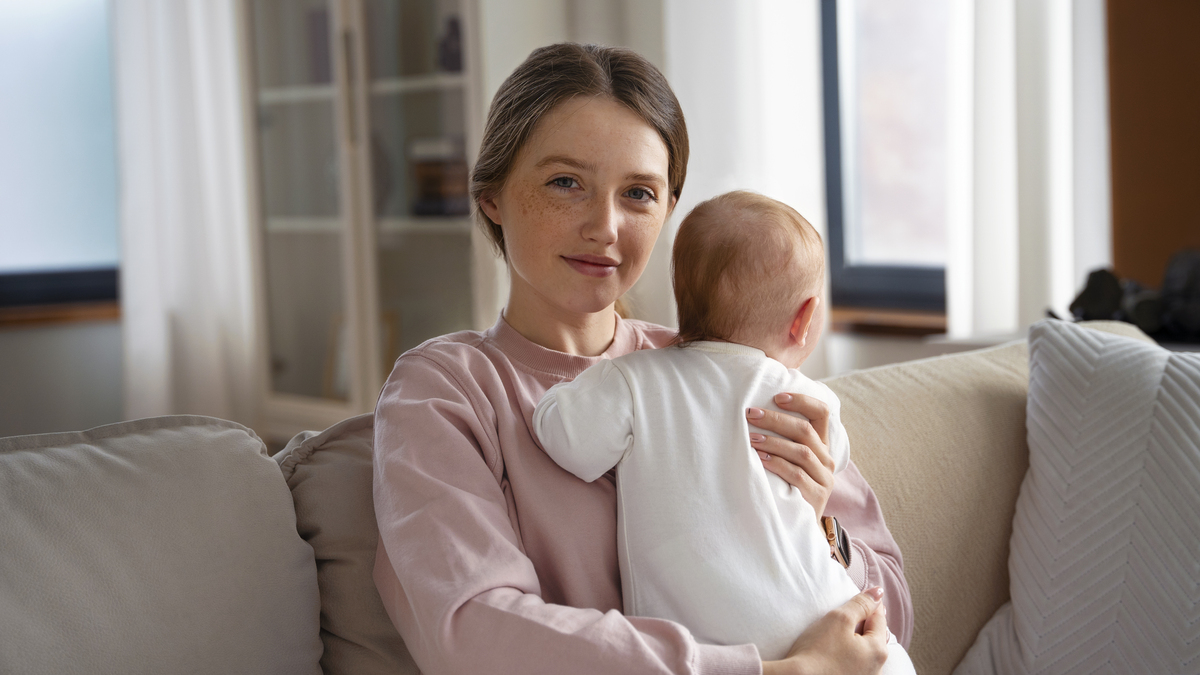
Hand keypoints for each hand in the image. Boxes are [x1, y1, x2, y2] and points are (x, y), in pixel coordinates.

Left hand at [747, 392, 835, 518]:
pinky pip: (797, 475)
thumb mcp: (788, 459)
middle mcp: (826, 459)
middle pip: (805, 430)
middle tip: (751, 414)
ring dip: (773, 442)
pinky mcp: (817, 496)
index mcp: (822, 445)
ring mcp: (824, 478)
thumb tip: (755, 409)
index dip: (802, 401)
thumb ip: (782, 438)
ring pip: (801, 452)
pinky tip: (760, 459)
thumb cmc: (786, 485)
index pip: (821, 413)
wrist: (799, 525)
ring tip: (750, 438)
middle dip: (775, 420)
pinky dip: (776, 464)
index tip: (777, 397)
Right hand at [762, 588, 889, 674]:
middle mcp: (877, 668)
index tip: (862, 596)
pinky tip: (839, 651)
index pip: (879, 618)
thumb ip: (861, 604)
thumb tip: (878, 593)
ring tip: (843, 632)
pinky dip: (851, 654)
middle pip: (875, 637)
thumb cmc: (817, 650)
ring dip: (858, 640)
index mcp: (878, 650)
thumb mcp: (839, 619)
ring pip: (866, 652)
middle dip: (866, 623)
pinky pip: (857, 664)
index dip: (870, 603)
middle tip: (852, 613)